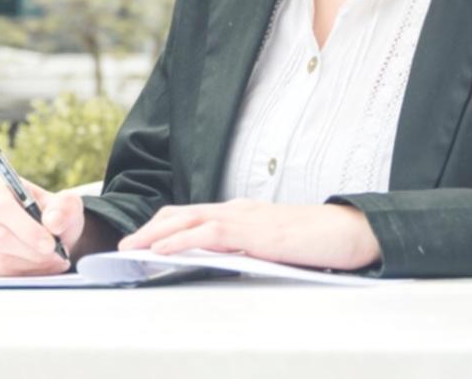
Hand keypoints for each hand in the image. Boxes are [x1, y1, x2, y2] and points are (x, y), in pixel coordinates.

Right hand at [0, 173, 86, 275]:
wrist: (52, 236)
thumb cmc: (56, 216)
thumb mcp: (68, 206)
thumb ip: (64, 209)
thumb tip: (53, 221)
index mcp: (2, 188)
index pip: (4, 208)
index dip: (27, 229)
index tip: (50, 244)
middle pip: (0, 236)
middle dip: (32, 252)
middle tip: (56, 256)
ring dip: (30, 264)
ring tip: (52, 261)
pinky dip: (21, 274)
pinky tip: (38, 267)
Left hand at [118, 199, 380, 270]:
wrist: (347, 233)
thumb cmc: (315, 243)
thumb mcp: (272, 245)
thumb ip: (246, 249)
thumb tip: (221, 262)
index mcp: (241, 212)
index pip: (192, 213)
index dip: (162, 225)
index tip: (140, 240)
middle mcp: (237, 209)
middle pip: (181, 213)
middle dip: (148, 228)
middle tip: (124, 246)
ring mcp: (244, 218)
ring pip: (187, 220)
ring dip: (154, 235)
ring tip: (131, 249)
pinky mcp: (252, 232)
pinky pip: (207, 233)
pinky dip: (178, 240)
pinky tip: (161, 251)